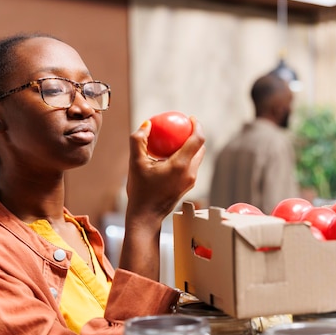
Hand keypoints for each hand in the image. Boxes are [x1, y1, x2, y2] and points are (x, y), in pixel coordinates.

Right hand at [118, 117, 204, 278]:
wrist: (146, 216)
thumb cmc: (140, 191)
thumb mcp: (135, 163)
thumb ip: (139, 140)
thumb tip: (147, 123)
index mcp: (181, 165)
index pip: (197, 139)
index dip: (197, 125)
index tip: (190, 118)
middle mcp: (190, 172)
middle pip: (200, 148)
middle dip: (195, 134)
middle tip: (183, 126)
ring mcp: (190, 181)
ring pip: (197, 158)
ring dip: (190, 147)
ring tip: (176, 140)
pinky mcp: (187, 186)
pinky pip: (190, 166)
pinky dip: (185, 157)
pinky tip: (171, 156)